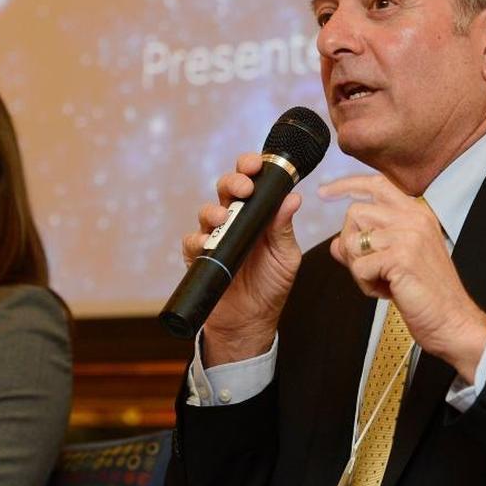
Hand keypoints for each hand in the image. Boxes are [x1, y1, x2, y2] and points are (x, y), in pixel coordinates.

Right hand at [183, 153, 303, 366]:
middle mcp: (235, 220)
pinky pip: (192, 241)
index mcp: (258, 214)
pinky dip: (198, 240)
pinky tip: (207, 244)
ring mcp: (215, 237)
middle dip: (232, 181)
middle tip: (243, 188)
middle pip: (226, 189)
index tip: (256, 164)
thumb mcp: (285, 256)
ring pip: (207, 211)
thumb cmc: (272, 285)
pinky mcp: (199, 257)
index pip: (252, 181)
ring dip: (214, 211)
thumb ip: (284, 228)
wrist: (251, 321)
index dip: (251, 167)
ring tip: (223, 219)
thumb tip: (293, 197)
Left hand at [320, 174, 485, 381]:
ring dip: (358, 268)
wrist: (453, 320)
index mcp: (416, 214)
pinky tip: (387, 291)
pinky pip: (359, 267)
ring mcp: (408, 236)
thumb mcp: (397, 261)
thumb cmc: (428, 293)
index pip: (377, 184)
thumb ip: (367, 247)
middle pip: (355, 213)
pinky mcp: (400, 257)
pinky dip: (366, 285)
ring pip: (352, 241)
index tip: (324, 191)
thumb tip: (336, 243)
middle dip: (351, 244)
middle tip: (370, 268)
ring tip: (382, 281)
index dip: (346, 185)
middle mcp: (413, 218)